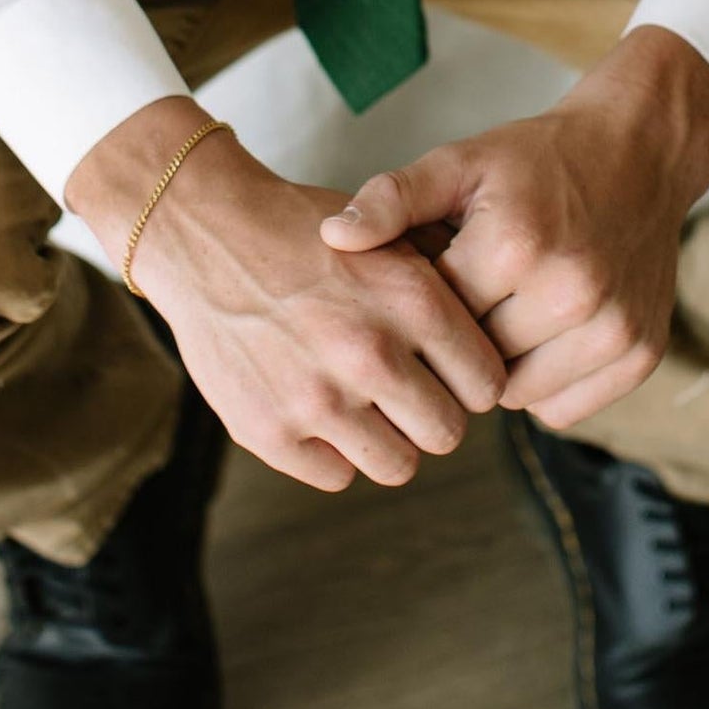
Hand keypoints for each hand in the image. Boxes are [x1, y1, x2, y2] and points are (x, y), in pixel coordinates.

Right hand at [65, 99, 506, 493]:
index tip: (452, 371)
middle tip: (408, 390)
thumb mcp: (388, 234)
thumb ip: (444, 281)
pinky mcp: (270, 432)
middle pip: (447, 433)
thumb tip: (501, 325)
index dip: (473, 380)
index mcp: (412, 300)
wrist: (207, 235)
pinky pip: (337, 475)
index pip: (488, 385)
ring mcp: (317, 398)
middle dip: (434, 414)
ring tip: (366, 403)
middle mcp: (370, 353)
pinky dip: (333, 450)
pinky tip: (318, 407)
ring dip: (389, 439)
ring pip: (398, 466)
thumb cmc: (305, 234)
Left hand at [318, 29, 708, 428]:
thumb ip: (392, 200)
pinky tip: (540, 333)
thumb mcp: (461, 162)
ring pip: (517, 394)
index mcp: (516, 244)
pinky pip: (562, 408)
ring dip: (501, 366)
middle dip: (460, 339)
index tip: (430, 282)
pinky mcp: (640, 354)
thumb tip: (332, 240)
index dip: (424, 306)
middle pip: (476, 362)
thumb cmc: (538, 160)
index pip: (436, 319)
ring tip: (504, 312)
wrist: (640, 151)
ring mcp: (613, 327)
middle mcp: (571, 291)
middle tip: (469, 299)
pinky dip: (543, 384)